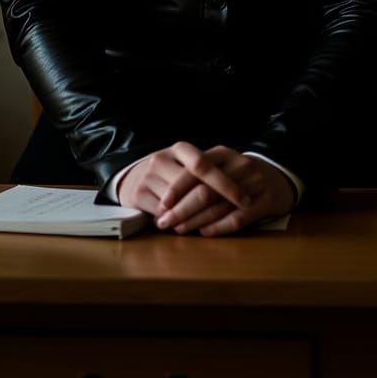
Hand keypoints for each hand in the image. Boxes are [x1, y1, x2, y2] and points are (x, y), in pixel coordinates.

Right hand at [117, 141, 251, 217]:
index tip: (246, 199)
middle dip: (219, 203)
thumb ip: (208, 171)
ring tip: (218, 225)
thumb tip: (244, 187)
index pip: (204, 165)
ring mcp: (148, 176)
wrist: (130, 177)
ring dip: (199, 217)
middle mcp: (162, 158)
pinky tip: (189, 228)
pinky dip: (179, 223)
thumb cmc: (169, 173)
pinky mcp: (138, 194)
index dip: (226, 183)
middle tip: (239, 212)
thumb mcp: (185, 164)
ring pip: (181, 203)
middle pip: (195, 186)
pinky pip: (165, 214)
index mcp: (179, 149)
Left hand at [154, 147, 294, 236]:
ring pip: (219, 206)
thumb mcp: (221, 164)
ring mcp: (254, 183)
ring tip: (178, 229)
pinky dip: (218, 227)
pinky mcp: (266, 201)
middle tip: (164, 222)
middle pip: (205, 190)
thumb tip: (165, 197)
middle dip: (181, 209)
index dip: (176, 188)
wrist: (278, 178)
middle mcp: (239, 165)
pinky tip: (204, 232)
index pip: (196, 168)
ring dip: (195, 221)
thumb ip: (198, 174)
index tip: (161, 204)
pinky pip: (238, 218)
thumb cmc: (239, 176)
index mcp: (223, 153)